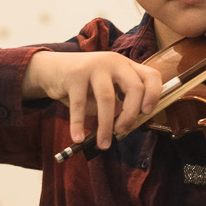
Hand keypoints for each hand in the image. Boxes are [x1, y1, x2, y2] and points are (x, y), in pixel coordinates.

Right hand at [21, 51, 164, 150]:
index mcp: (126, 66)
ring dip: (106, 126)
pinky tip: (78, 138)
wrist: (51, 68)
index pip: (151, 75)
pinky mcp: (74, 75)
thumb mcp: (105, 89)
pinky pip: (79, 105)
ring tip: (103, 143)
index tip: (147, 112)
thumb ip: (118, 103)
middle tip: (122, 131)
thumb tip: (127, 125)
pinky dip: (79, 124)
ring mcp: (94, 66)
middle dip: (131, 115)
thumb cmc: (83, 83)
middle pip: (134, 88)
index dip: (154, 94)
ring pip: (107, 99)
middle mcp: (113, 62)